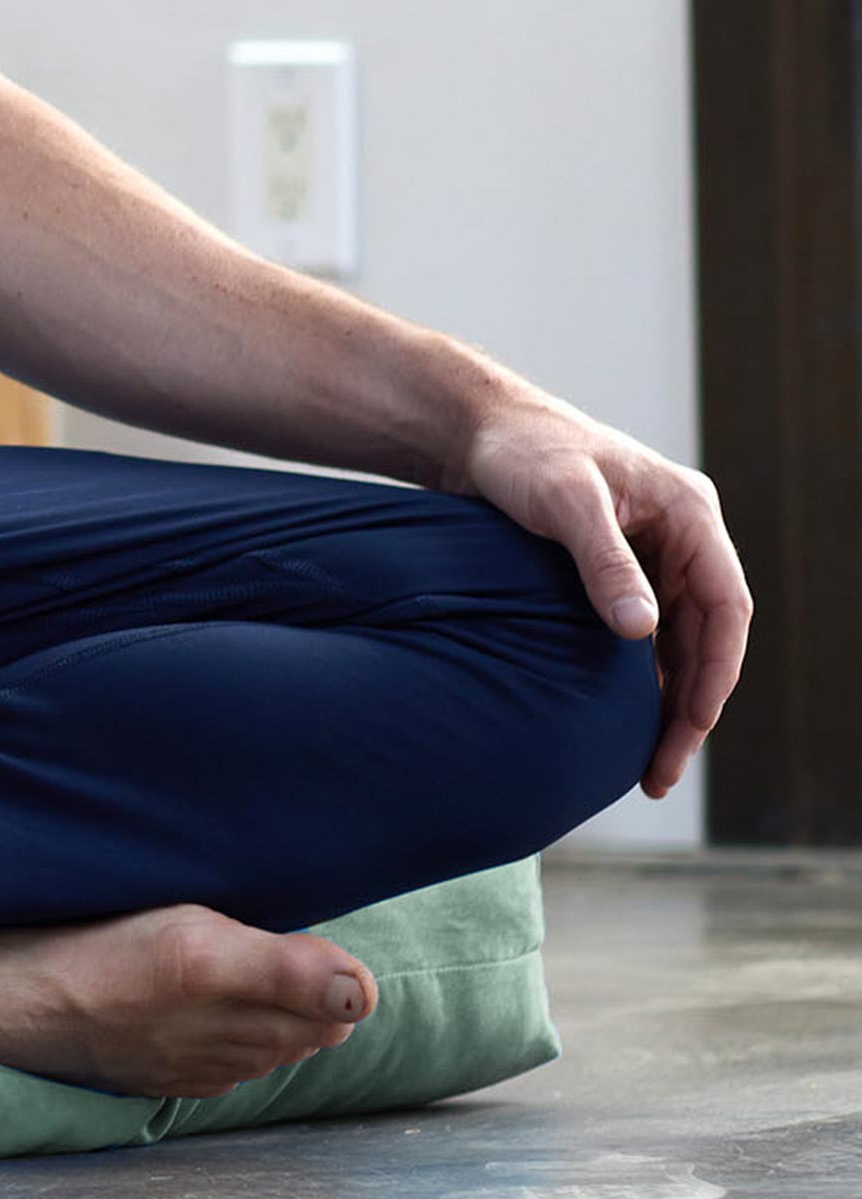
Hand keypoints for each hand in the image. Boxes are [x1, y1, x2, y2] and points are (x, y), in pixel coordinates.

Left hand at [449, 381, 752, 798]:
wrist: (471, 429)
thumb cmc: (520, 450)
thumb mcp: (563, 500)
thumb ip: (604, 562)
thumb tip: (642, 631)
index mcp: (688, 513)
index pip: (727, 605)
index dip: (716, 670)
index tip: (692, 724)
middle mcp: (680, 537)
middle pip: (706, 636)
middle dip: (692, 705)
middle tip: (660, 769)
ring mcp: (651, 554)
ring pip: (676, 642)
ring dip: (667, 699)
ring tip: (646, 762)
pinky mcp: (616, 569)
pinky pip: (643, 634)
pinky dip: (639, 677)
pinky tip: (621, 719)